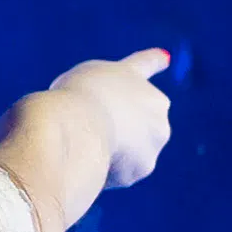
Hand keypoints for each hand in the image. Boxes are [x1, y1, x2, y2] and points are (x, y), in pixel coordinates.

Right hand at [55, 48, 176, 190]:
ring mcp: (155, 136)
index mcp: (130, 73)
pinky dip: (107, 173)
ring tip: (89, 145)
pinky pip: (123, 173)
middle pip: (139, 120)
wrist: (77, 124)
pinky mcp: (145, 166)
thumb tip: (109, 139)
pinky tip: (93, 163)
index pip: (145, 63)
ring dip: (114, 152)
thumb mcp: (77, 88)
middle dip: (122, 130)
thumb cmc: (66, 104)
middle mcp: (153, 102)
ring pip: (132, 151)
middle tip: (92, 133)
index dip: (153, 60)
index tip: (165, 58)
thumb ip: (98, 102)